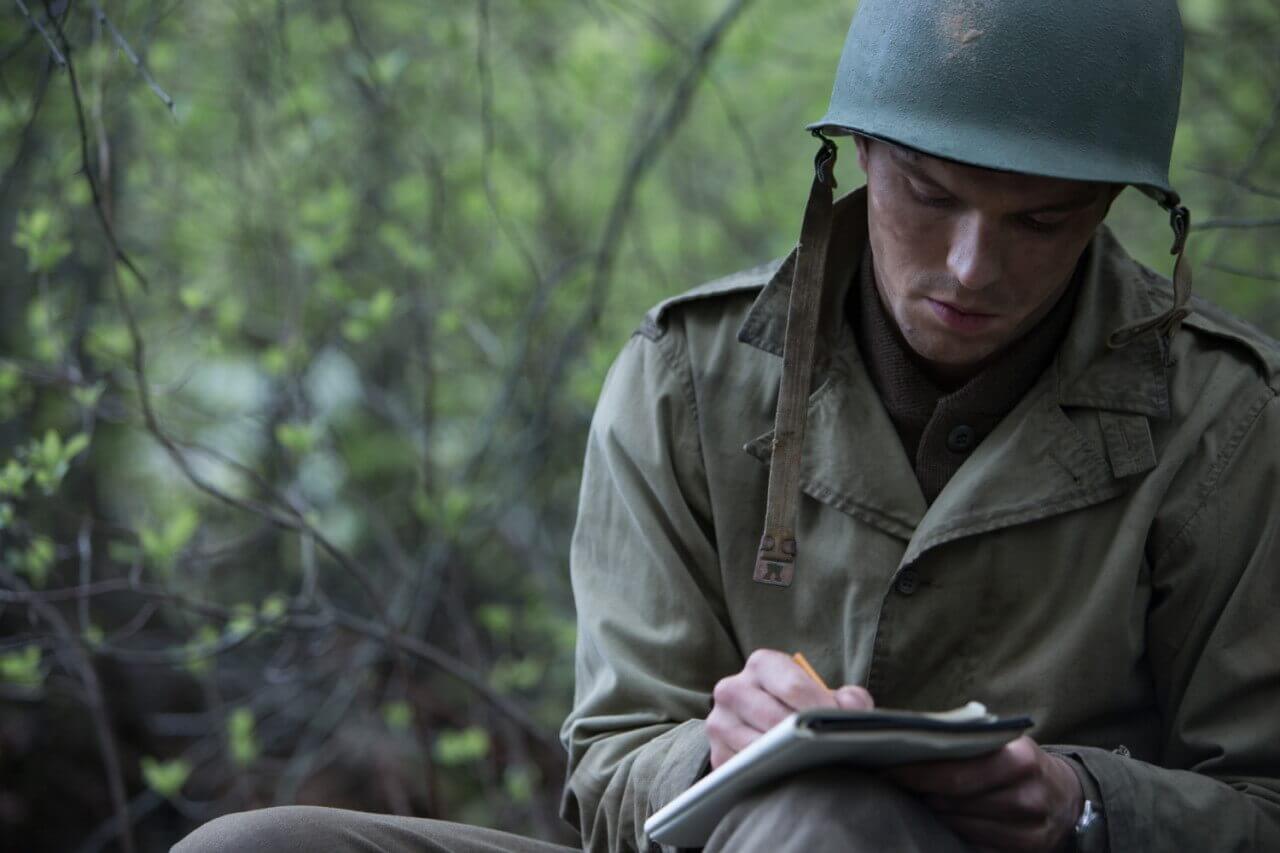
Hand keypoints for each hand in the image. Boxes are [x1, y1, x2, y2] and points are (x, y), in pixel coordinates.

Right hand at [706, 649, 872, 768]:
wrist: (764, 724)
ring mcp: (720, 724)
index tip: (839, 726)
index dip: (821, 709)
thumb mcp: (824, 694)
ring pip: (758, 748)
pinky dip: (770, 776)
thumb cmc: (801, 708)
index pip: (793, 686)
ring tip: (812, 765)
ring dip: (787, 760)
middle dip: (804, 738)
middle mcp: (732, 689)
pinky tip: (790, 777)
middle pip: (774, 719)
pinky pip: (746, 772)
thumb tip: (852, 708)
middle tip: (829, 751)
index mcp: (762, 664)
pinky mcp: (718, 756)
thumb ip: (848, 698)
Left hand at [884, 736, 1082, 851]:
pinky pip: (975, 846)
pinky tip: (940, 824)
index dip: (917, 774)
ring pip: (960, 826)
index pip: (956, 773)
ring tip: (917, 801)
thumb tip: (909, 739)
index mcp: (1018, 759)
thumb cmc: (1018, 764)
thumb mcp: (1001, 743)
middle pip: (954, 802)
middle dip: (921, 794)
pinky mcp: (1026, 852)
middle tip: (892, 785)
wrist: (1066, 797)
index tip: (887, 771)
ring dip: (934, 814)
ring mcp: (1029, 830)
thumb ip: (963, 741)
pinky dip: (954, 834)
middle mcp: (1026, 796)